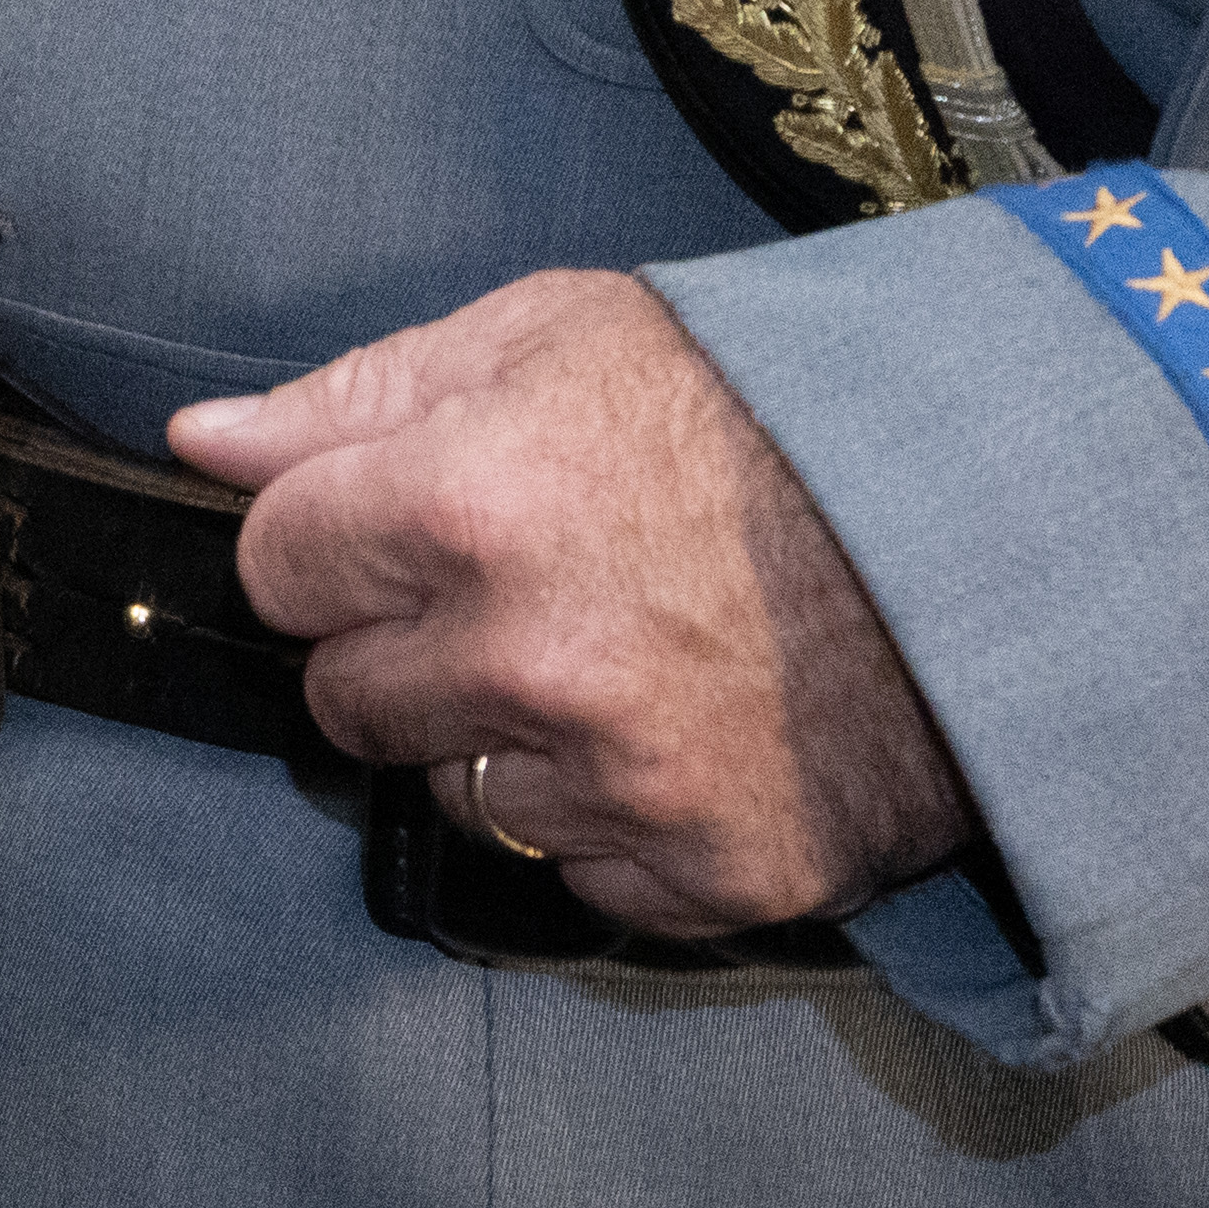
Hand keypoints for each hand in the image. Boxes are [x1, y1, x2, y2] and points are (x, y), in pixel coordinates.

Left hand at [172, 269, 971, 943]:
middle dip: (410, 645)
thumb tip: (205, 445)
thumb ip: (358, 397)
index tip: (394, 531)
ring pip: (459, 792)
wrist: (1002, 518)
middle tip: (526, 591)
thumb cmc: (771, 407)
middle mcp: (527, 659)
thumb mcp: (556, 334)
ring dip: (509, 739)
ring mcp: (618, 781)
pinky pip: (580, 872)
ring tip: (625, 656)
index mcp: (467, 506)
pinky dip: (616, 820)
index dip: (328, 543)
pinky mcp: (707, 872)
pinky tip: (685, 733)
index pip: (276, 566)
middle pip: (347, 695)